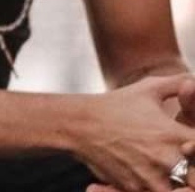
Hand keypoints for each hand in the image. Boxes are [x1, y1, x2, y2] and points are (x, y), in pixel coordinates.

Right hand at [75, 75, 194, 191]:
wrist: (79, 124)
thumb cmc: (115, 105)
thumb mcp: (147, 88)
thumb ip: (178, 83)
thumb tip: (193, 81)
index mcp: (173, 135)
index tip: (190, 145)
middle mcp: (165, 159)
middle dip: (192, 172)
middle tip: (183, 163)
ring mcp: (150, 177)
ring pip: (178, 189)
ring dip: (175, 182)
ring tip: (164, 169)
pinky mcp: (134, 188)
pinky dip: (151, 186)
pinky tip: (144, 173)